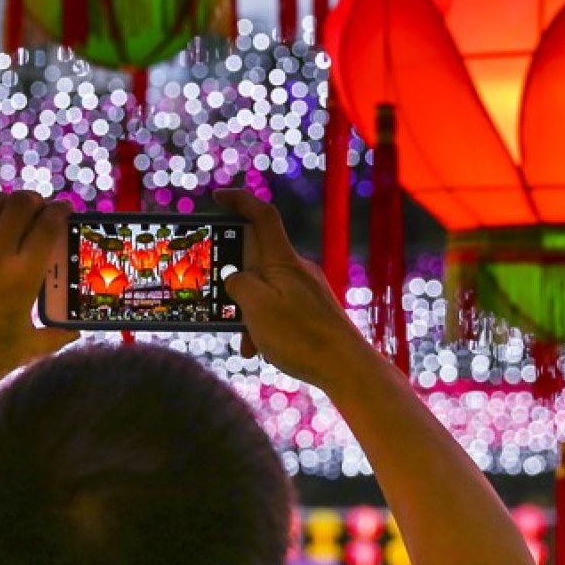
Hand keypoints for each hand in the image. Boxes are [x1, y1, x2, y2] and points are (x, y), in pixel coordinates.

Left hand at [0, 192, 77, 391]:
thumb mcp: (23, 350)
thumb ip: (53, 338)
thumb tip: (76, 333)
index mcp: (24, 275)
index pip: (48, 225)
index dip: (60, 210)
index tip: (64, 209)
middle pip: (20, 204)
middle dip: (34, 200)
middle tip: (36, 210)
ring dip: (3, 201)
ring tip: (7, 210)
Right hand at [213, 189, 369, 391]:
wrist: (347, 368)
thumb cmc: (301, 336)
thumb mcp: (256, 307)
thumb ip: (239, 284)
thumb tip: (236, 279)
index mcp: (283, 260)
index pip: (261, 216)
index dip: (239, 201)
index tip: (218, 196)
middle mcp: (296, 269)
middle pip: (257, 258)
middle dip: (234, 280)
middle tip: (219, 300)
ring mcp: (306, 289)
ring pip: (265, 290)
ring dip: (248, 311)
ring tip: (246, 341)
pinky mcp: (312, 310)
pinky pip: (279, 308)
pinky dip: (264, 324)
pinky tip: (260, 349)